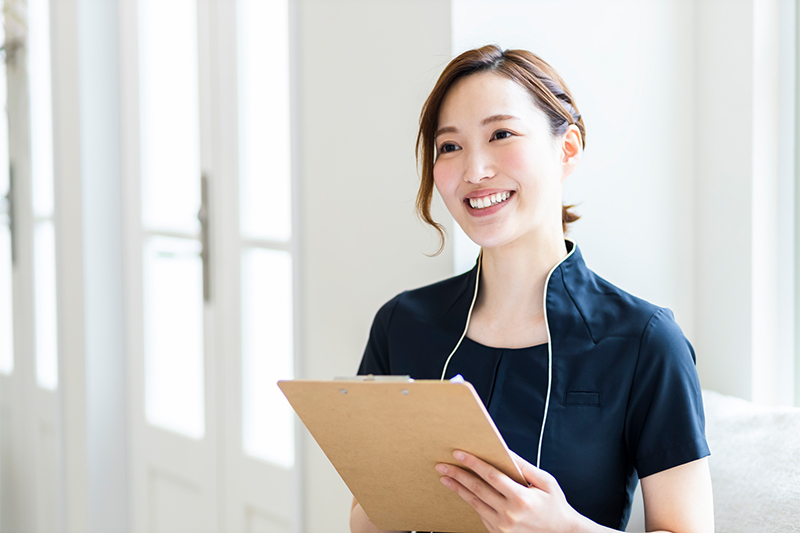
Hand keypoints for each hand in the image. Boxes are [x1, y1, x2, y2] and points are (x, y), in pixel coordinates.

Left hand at [436, 450, 582, 532]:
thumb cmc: (556, 506)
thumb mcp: (546, 482)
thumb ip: (525, 467)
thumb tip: (506, 451)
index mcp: (520, 498)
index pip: (490, 475)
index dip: (473, 463)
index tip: (459, 454)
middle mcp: (509, 514)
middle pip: (477, 489)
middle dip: (457, 475)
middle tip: (442, 466)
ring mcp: (502, 527)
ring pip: (475, 503)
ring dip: (458, 489)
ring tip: (446, 478)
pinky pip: (481, 515)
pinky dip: (471, 502)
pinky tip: (463, 492)